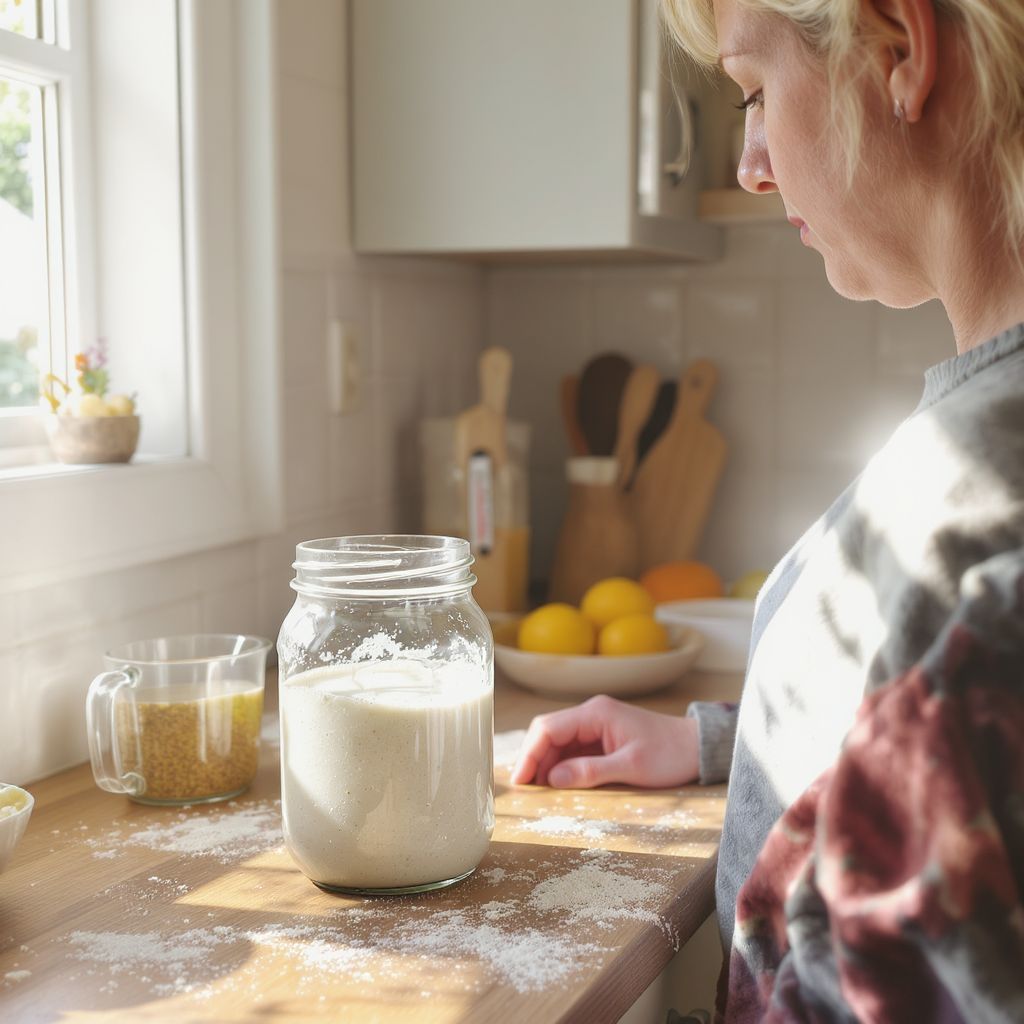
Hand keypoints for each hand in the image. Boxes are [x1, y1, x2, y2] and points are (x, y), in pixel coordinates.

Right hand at [509, 694, 699, 788]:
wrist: (697, 747)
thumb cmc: (669, 754)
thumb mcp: (631, 766)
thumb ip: (591, 771)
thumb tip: (554, 779)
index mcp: (596, 713)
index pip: (548, 727)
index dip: (530, 753)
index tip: (520, 780)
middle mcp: (591, 713)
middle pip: (548, 733)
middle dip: (534, 760)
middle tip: (525, 790)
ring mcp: (596, 725)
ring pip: (558, 742)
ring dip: (546, 765)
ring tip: (538, 792)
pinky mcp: (601, 737)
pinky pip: (572, 749)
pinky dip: (561, 766)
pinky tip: (558, 784)